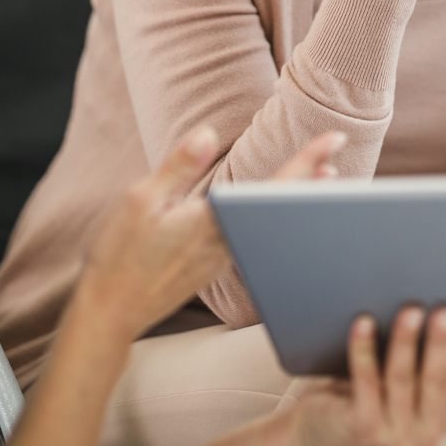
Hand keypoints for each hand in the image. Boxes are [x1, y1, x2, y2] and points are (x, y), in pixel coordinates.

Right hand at [76, 128, 344, 339]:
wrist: (110, 312)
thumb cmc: (119, 255)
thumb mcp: (140, 200)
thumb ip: (178, 167)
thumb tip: (208, 133)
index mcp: (214, 223)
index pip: (273, 187)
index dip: (306, 160)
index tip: (333, 139)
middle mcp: (228, 244)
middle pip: (282, 207)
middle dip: (311, 178)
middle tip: (335, 153)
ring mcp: (224, 260)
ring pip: (272, 224)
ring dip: (296, 199)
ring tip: (321, 178)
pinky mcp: (215, 268)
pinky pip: (256, 237)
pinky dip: (273, 217)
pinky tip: (274, 210)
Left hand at [288, 306, 445, 445]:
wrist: (311, 436)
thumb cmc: (364, 397)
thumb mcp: (408, 384)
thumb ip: (435, 362)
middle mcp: (426, 431)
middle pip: (443, 383)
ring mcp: (393, 432)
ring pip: (403, 378)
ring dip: (407, 340)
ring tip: (411, 308)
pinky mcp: (360, 425)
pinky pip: (365, 380)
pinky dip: (365, 348)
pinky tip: (364, 321)